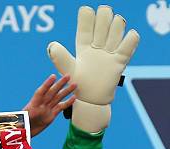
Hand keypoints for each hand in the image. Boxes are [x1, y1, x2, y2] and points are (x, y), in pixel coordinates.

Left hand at [24, 74, 75, 136]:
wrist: (24, 132)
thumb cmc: (20, 127)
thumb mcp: (19, 123)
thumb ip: (21, 121)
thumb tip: (17, 123)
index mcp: (33, 105)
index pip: (40, 93)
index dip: (46, 85)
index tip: (53, 77)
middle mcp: (41, 105)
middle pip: (51, 92)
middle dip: (59, 84)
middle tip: (68, 76)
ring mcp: (47, 109)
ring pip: (57, 98)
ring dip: (66, 91)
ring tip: (74, 84)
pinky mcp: (51, 116)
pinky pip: (60, 108)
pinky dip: (67, 103)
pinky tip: (74, 98)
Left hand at [47, 5, 139, 131]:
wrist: (91, 102)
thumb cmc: (78, 86)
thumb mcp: (69, 71)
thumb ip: (61, 58)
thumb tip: (51, 46)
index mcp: (84, 45)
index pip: (86, 22)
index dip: (87, 16)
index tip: (86, 13)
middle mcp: (98, 44)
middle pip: (104, 18)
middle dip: (104, 17)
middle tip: (100, 28)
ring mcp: (110, 51)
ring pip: (118, 26)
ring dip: (116, 26)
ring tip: (109, 42)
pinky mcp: (120, 60)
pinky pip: (130, 42)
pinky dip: (131, 38)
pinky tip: (125, 41)